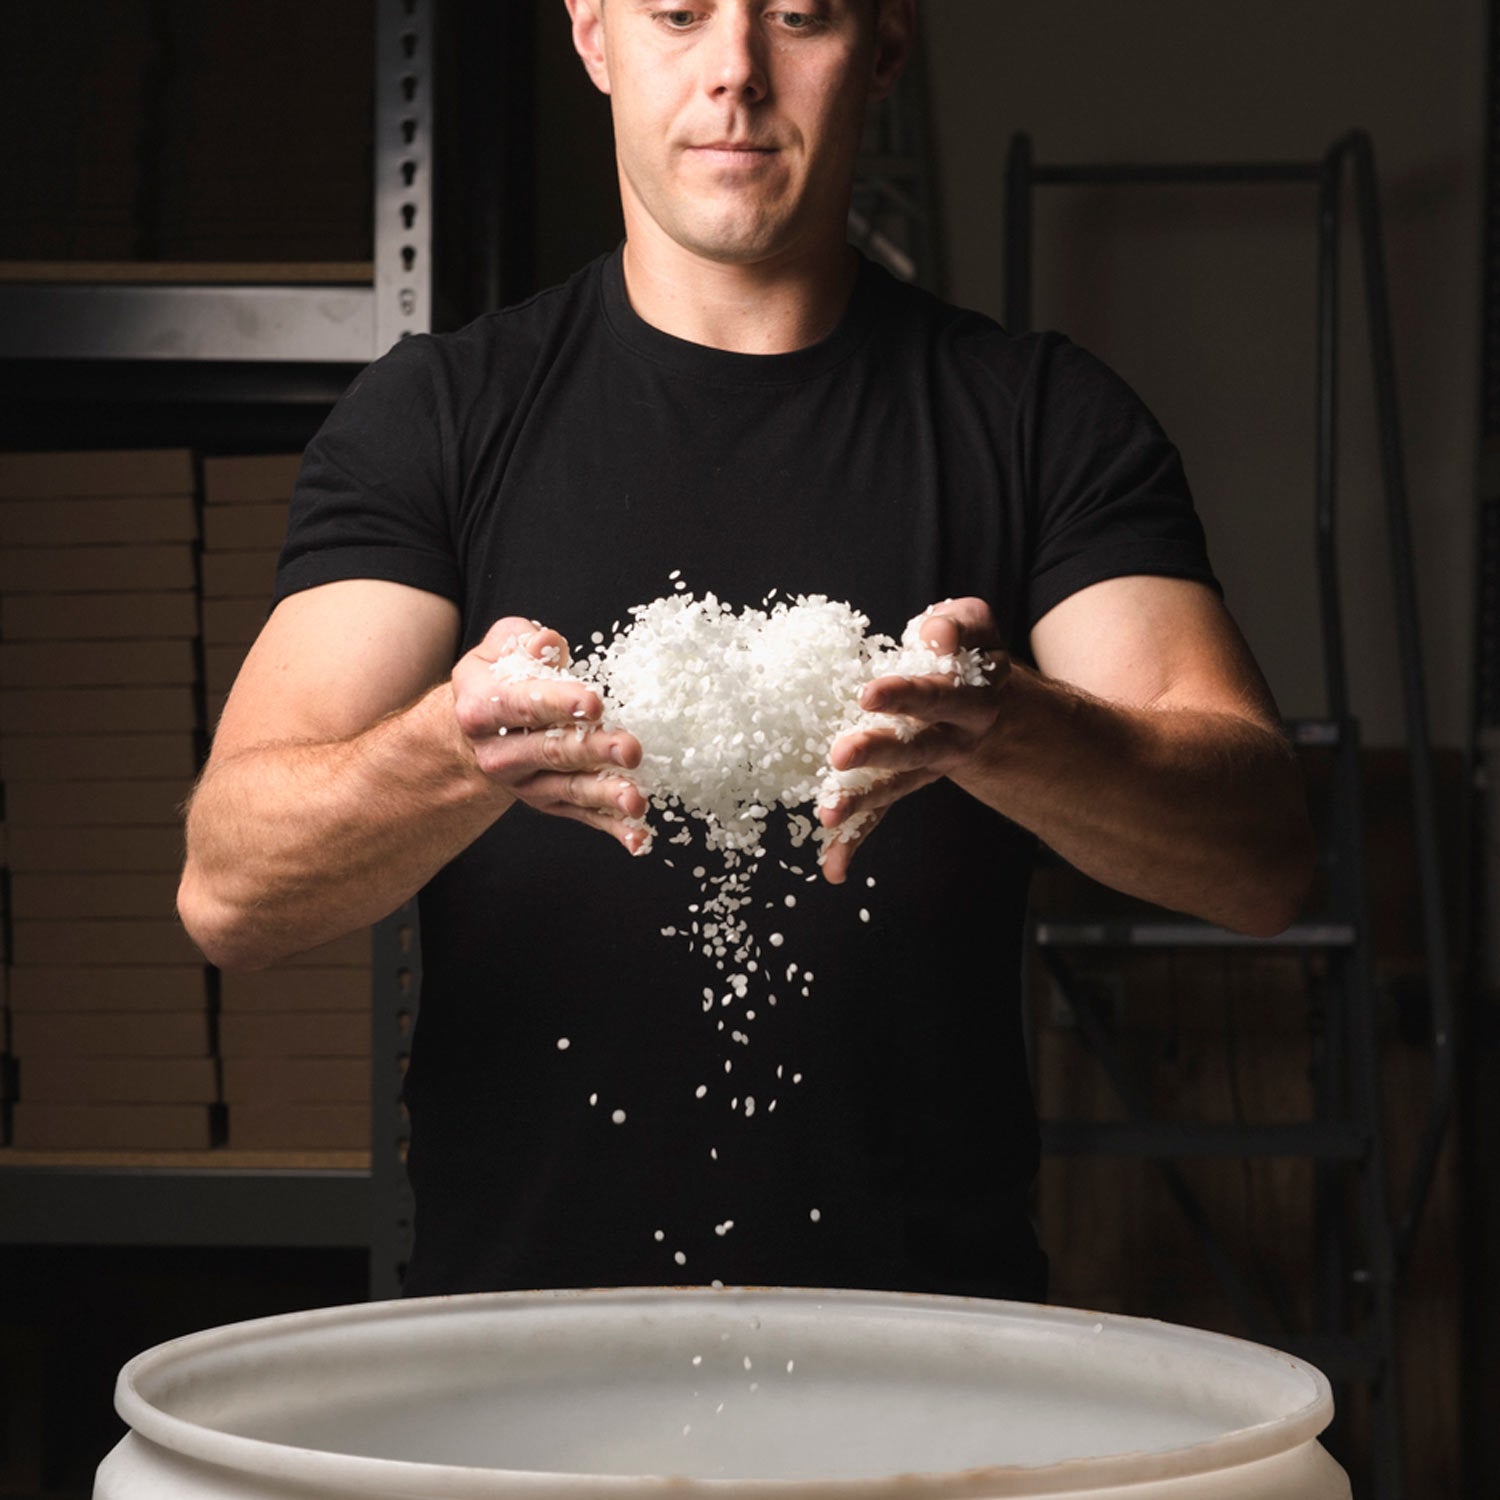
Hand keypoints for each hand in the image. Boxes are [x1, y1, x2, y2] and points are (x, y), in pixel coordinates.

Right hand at [450, 617, 649, 852]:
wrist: (474, 735)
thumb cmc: (495, 682)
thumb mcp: (496, 652)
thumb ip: (522, 642)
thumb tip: (548, 643)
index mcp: (482, 710)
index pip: (523, 706)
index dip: (558, 703)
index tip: (593, 703)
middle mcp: (500, 754)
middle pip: (551, 751)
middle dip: (593, 751)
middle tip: (629, 748)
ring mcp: (526, 783)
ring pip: (571, 788)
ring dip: (607, 794)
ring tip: (636, 799)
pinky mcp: (551, 802)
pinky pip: (584, 815)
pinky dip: (613, 828)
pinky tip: (638, 837)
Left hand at [819, 597, 1010, 882]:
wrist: (995, 705)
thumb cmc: (970, 653)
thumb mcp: (974, 627)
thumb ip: (955, 624)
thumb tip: (934, 632)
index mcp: (970, 696)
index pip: (938, 693)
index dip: (906, 695)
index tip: (868, 693)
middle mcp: (952, 737)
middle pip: (916, 747)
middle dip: (877, 750)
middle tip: (840, 753)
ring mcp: (929, 765)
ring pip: (896, 785)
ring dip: (861, 801)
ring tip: (827, 815)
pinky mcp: (907, 782)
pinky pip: (882, 813)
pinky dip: (856, 839)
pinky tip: (832, 867)